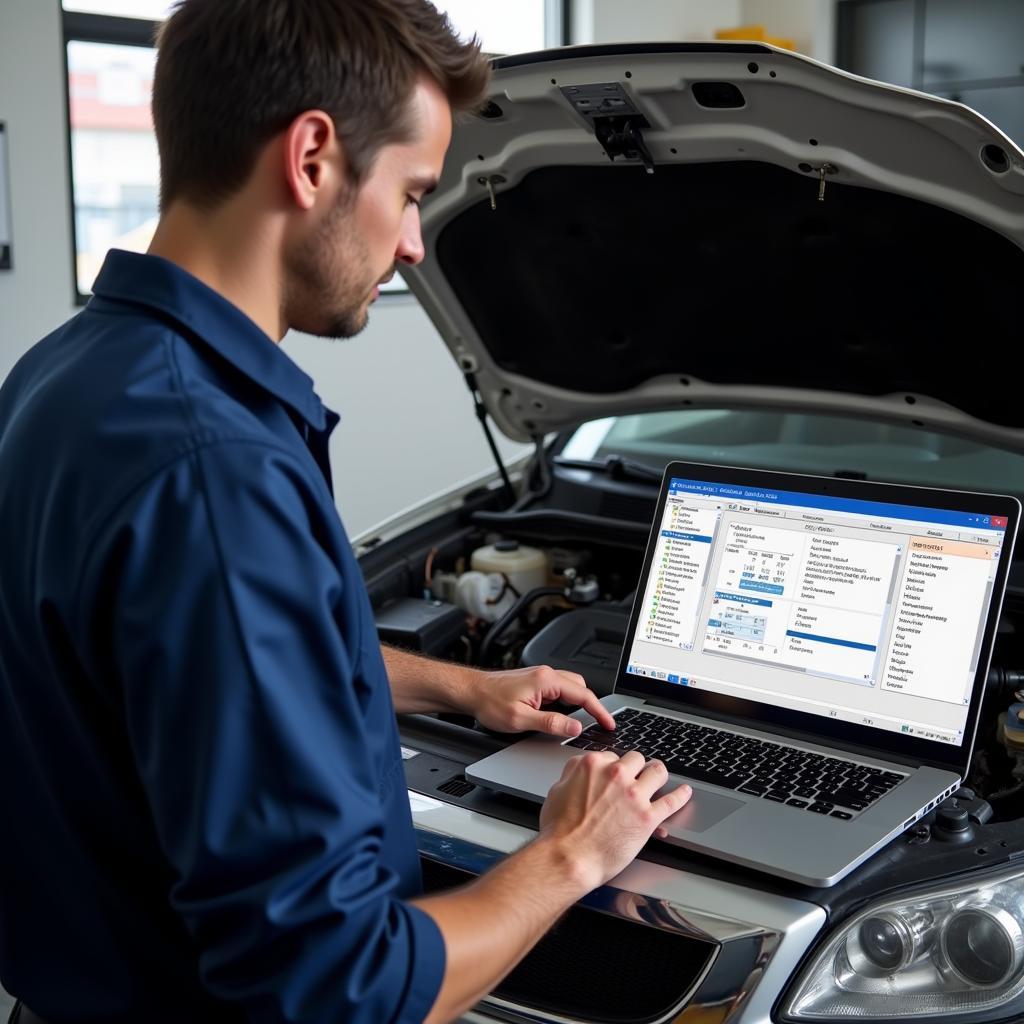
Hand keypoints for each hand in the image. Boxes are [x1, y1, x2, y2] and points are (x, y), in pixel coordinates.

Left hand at [461, 665, 615, 736]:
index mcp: (547, 681)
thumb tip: (575, 727)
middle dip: (591, 705)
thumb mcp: (521, 719)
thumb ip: (552, 723)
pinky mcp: (534, 681)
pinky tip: (563, 714)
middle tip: (599, 724)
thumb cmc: (489, 702)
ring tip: (583, 721)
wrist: (470, 691)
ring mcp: (540, 676)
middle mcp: (546, 674)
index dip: (600, 711)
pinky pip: (559, 689)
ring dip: (579, 703)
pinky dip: (567, 701)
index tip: (609, 723)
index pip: (584, 695)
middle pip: (581, 688)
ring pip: (570, 687)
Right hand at [539, 750, 692, 891]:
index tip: (616, 776)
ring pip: (657, 772)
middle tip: (636, 777)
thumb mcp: (556, 790)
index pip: (612, 756)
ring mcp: (634, 795)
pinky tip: (685, 792)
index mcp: (593, 765)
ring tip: (660, 778)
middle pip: (636, 759)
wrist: (568, 858)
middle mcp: (616, 775)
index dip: (614, 767)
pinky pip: (672, 801)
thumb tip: (579, 770)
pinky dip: (681, 796)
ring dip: (658, 774)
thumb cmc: (559, 831)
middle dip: (636, 768)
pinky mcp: (647, 817)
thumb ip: (573, 774)